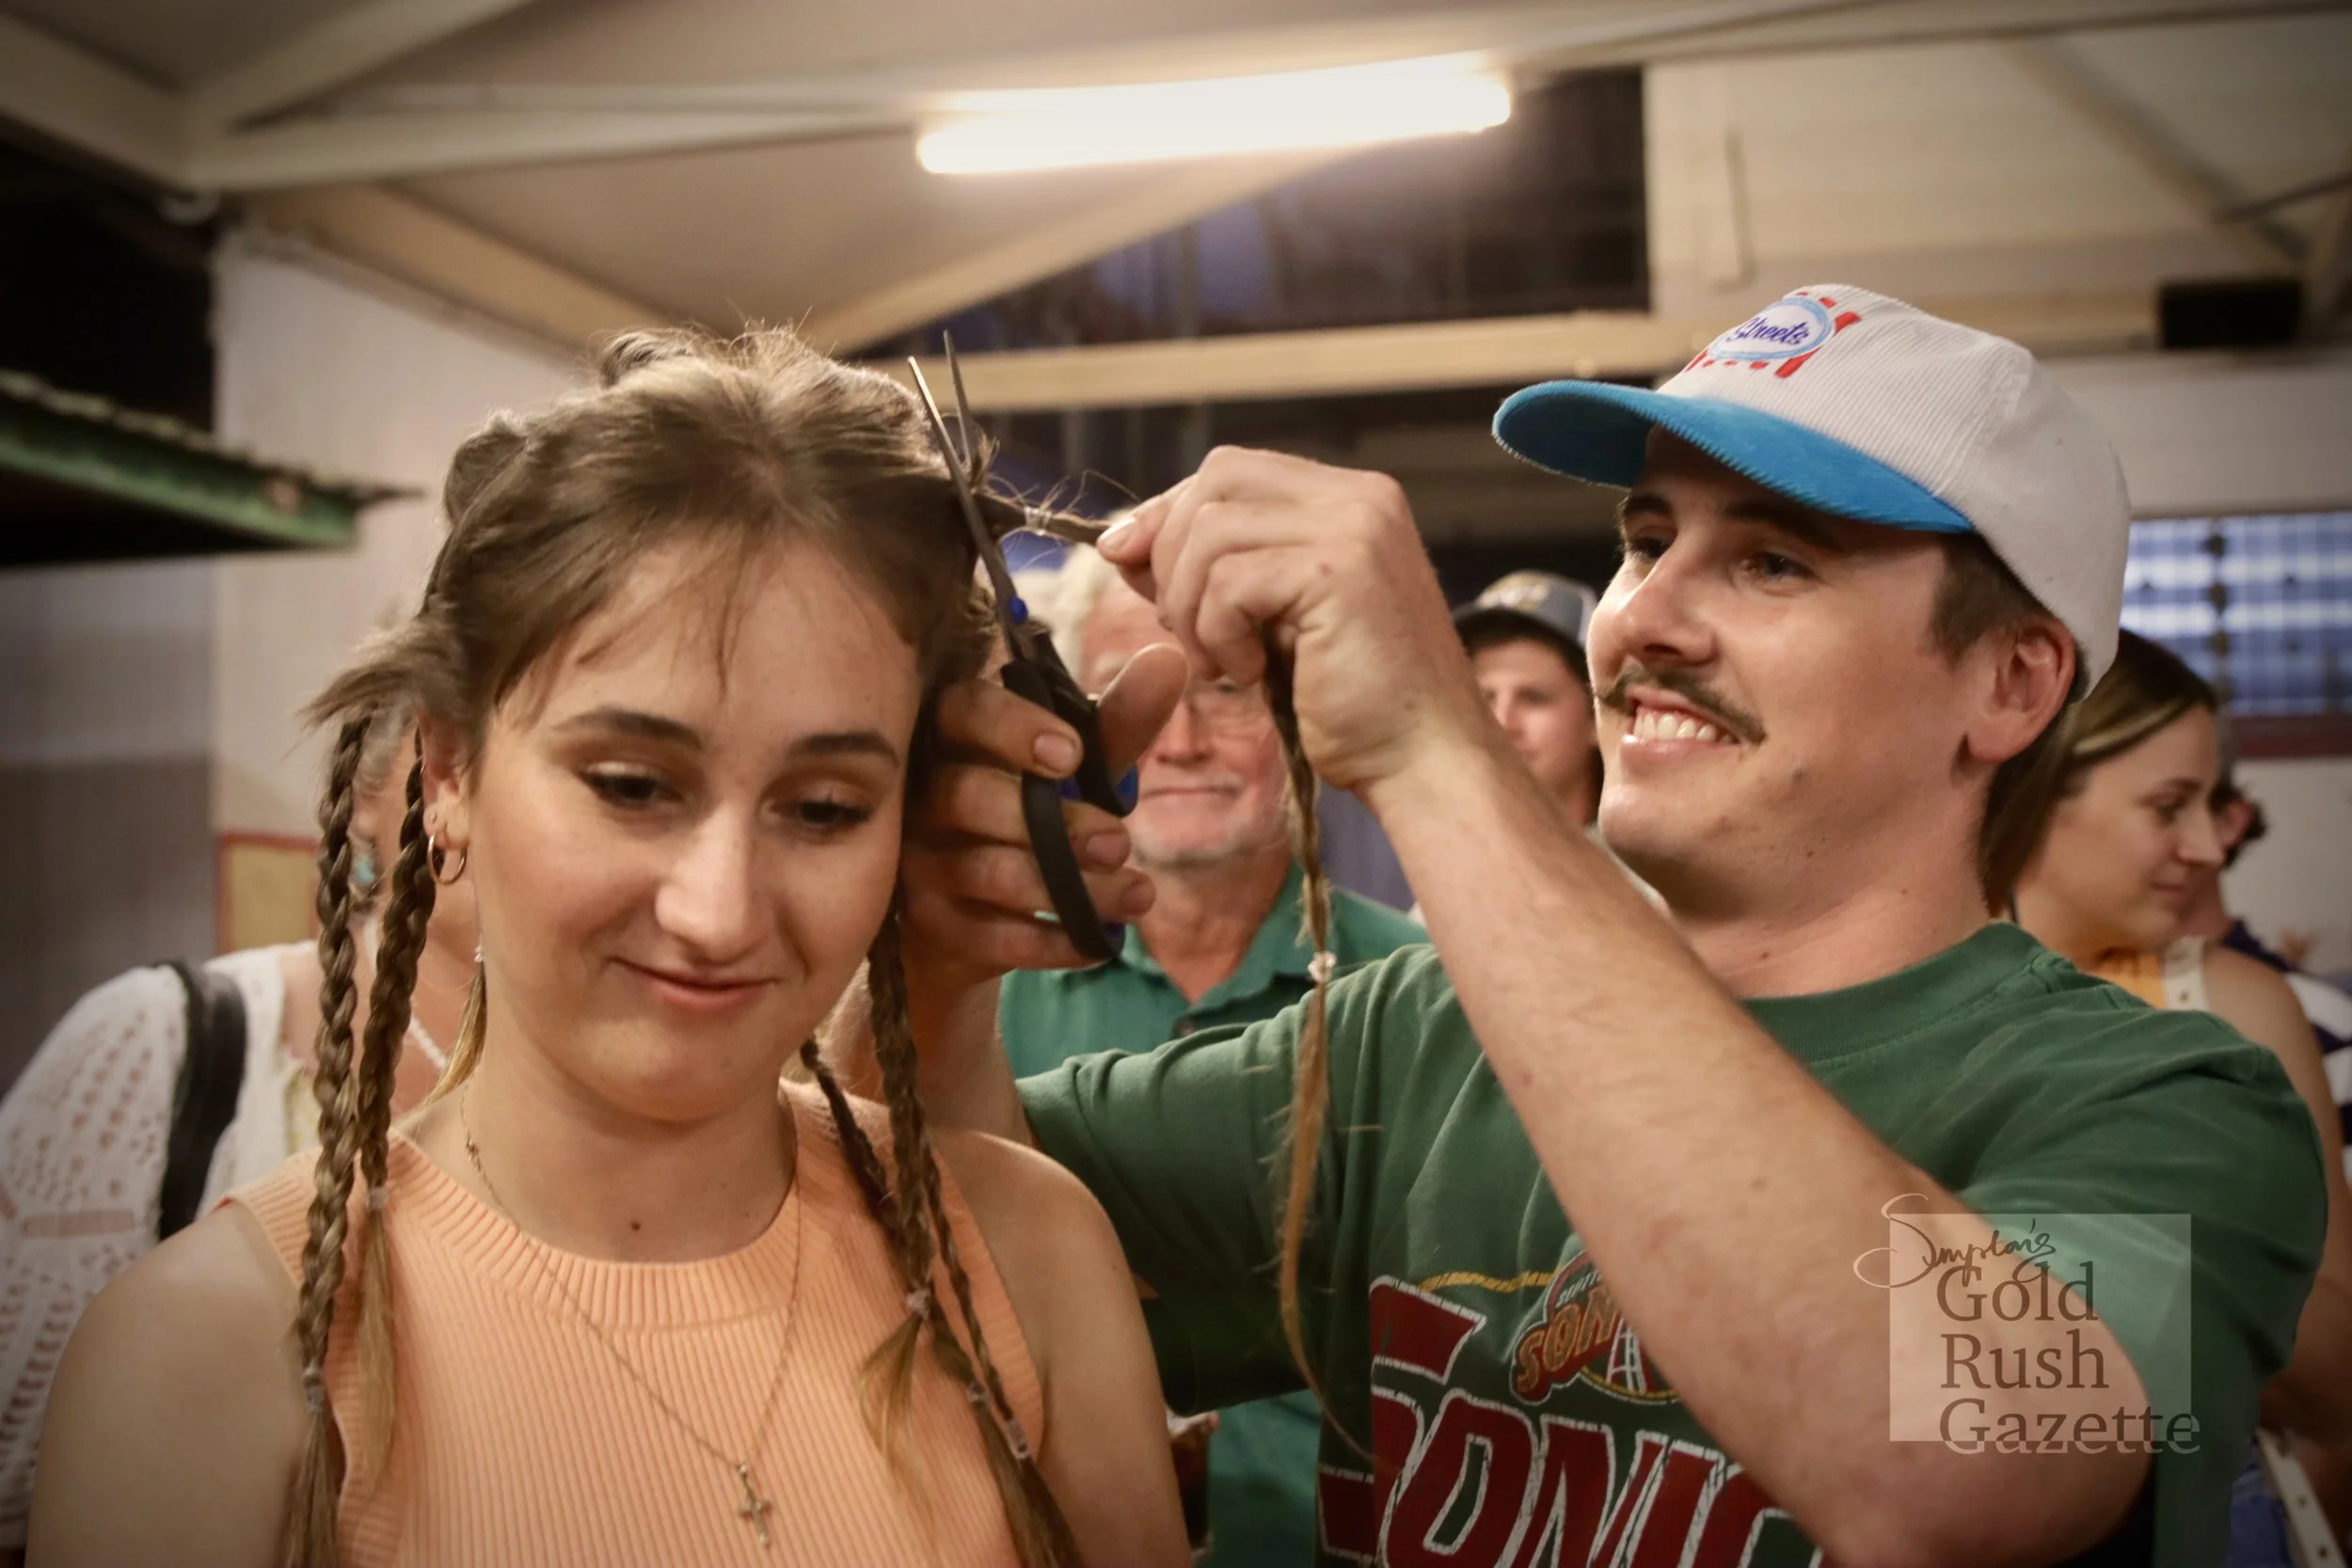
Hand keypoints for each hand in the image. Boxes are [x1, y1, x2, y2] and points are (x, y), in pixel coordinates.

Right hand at [900, 643, 1188, 997]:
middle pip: (967, 795)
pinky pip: (989, 937)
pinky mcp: (927, 926)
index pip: (963, 709)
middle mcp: (920, 792)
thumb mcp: (1078, 769)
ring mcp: (916, 862)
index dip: (1013, 728)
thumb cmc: (1030, 815)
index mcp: (952, 734)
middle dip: (1054, 824)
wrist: (978, 920)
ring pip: (985, 871)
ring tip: (1140, 895)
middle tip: (1122, 841)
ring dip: (1069, 888)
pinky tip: (1100, 942)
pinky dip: (1051, 944)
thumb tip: (1170, 659)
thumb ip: (1118, 721)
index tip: (1073, 756)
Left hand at [1101, 446, 1489, 798]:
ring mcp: (1354, 527)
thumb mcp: (1272, 620)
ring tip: (1224, 663)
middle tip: (1183, 630)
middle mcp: (1359, 497)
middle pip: (1216, 480)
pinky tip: (1251, 672)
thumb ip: (1213, 571)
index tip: (1133, 567)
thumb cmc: (1351, 703)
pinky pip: (1229, 581)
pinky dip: (1218, 633)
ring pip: (1212, 532)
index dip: (1168, 515)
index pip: (1230, 471)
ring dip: (1191, 607)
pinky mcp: (1340, 569)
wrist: (1425, 760)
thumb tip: (1120, 542)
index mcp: (1350, 499)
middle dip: (1171, 555)